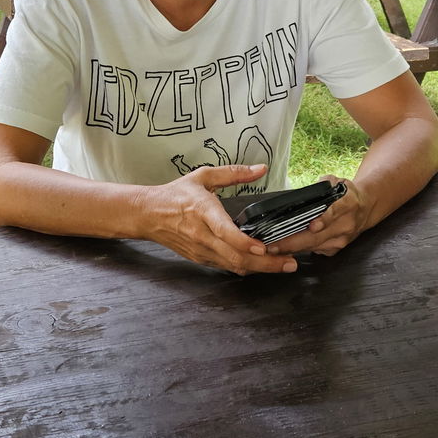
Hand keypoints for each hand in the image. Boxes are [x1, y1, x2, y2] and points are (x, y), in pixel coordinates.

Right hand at [143, 164, 296, 274]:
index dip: (244, 242)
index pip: (224, 232)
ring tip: (282, 265)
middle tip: (289, 263)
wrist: (148, 214)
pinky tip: (261, 264)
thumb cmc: (175, 195)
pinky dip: (245, 267)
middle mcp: (202, 235)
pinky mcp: (200, 259)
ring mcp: (201, 250)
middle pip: (235, 256)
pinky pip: (225, 267)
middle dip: (265, 263)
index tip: (263, 247)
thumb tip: (260, 168)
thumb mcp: (203, 176)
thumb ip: (234, 173)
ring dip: (259, 269)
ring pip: (233, 266)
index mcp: (203, 211)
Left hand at [267, 176, 366, 256]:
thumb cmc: (347, 195)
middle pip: (318, 236)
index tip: (312, 225)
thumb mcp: (336, 182)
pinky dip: (298, 250)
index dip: (324, 219)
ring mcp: (341, 239)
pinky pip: (314, 251)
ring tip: (273, 248)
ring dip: (292, 248)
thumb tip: (302, 194)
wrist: (366, 209)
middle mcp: (346, 224)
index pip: (335, 211)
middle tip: (274, 244)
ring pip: (314, 246)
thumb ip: (321, 186)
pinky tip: (284, 250)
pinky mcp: (336, 249)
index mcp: (348, 203)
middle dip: (294, 242)